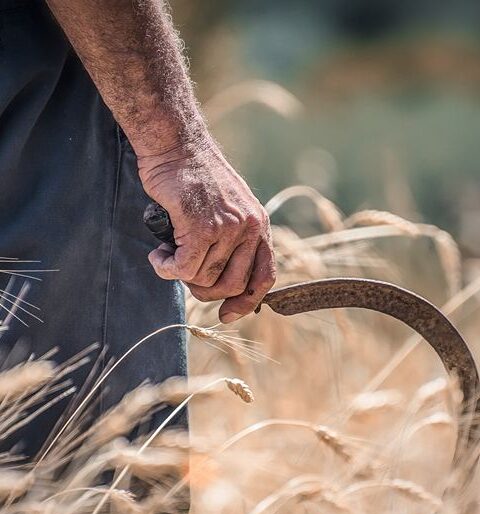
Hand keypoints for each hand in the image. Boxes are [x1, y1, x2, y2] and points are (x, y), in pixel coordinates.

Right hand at [138, 143, 275, 322]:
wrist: (177, 145)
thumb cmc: (193, 178)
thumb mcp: (226, 208)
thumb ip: (231, 240)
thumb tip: (219, 282)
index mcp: (259, 226)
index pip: (264, 276)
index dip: (247, 301)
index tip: (227, 314)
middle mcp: (250, 228)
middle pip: (232, 286)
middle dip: (204, 290)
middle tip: (184, 274)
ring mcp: (228, 228)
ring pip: (205, 279)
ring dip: (180, 275)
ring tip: (167, 255)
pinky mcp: (202, 228)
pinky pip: (185, 269)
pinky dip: (167, 268)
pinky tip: (158, 255)